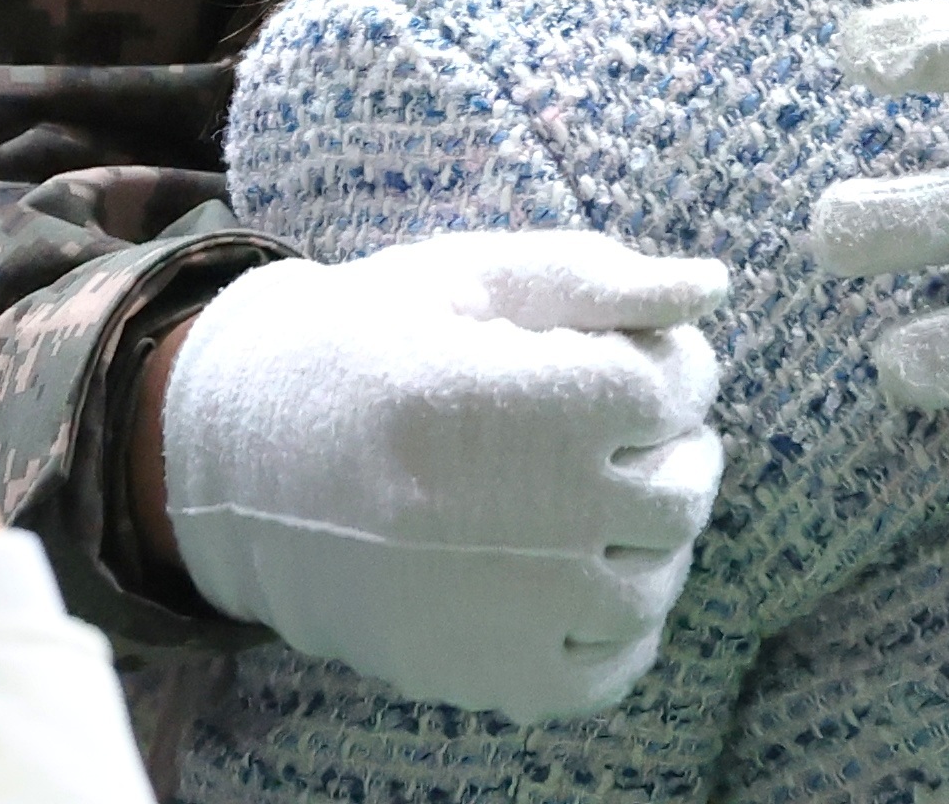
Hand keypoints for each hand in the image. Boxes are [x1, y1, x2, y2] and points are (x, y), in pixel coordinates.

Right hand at [155, 234, 729, 719]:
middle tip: (621, 427)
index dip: (667, 364)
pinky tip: (586, 578)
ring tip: (599, 498)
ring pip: (655, 582)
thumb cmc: (363, 347)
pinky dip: (620, 628)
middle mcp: (516, 515)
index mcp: (506, 401)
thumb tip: (710, 286)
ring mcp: (502, 608)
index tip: (625, 360)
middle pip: (682, 488)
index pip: (671, 388)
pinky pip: (605, 669)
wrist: (238, 463)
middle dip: (673, 444)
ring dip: (652, 533)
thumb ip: (593, 276)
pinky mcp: (478, 672)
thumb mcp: (465, 279)